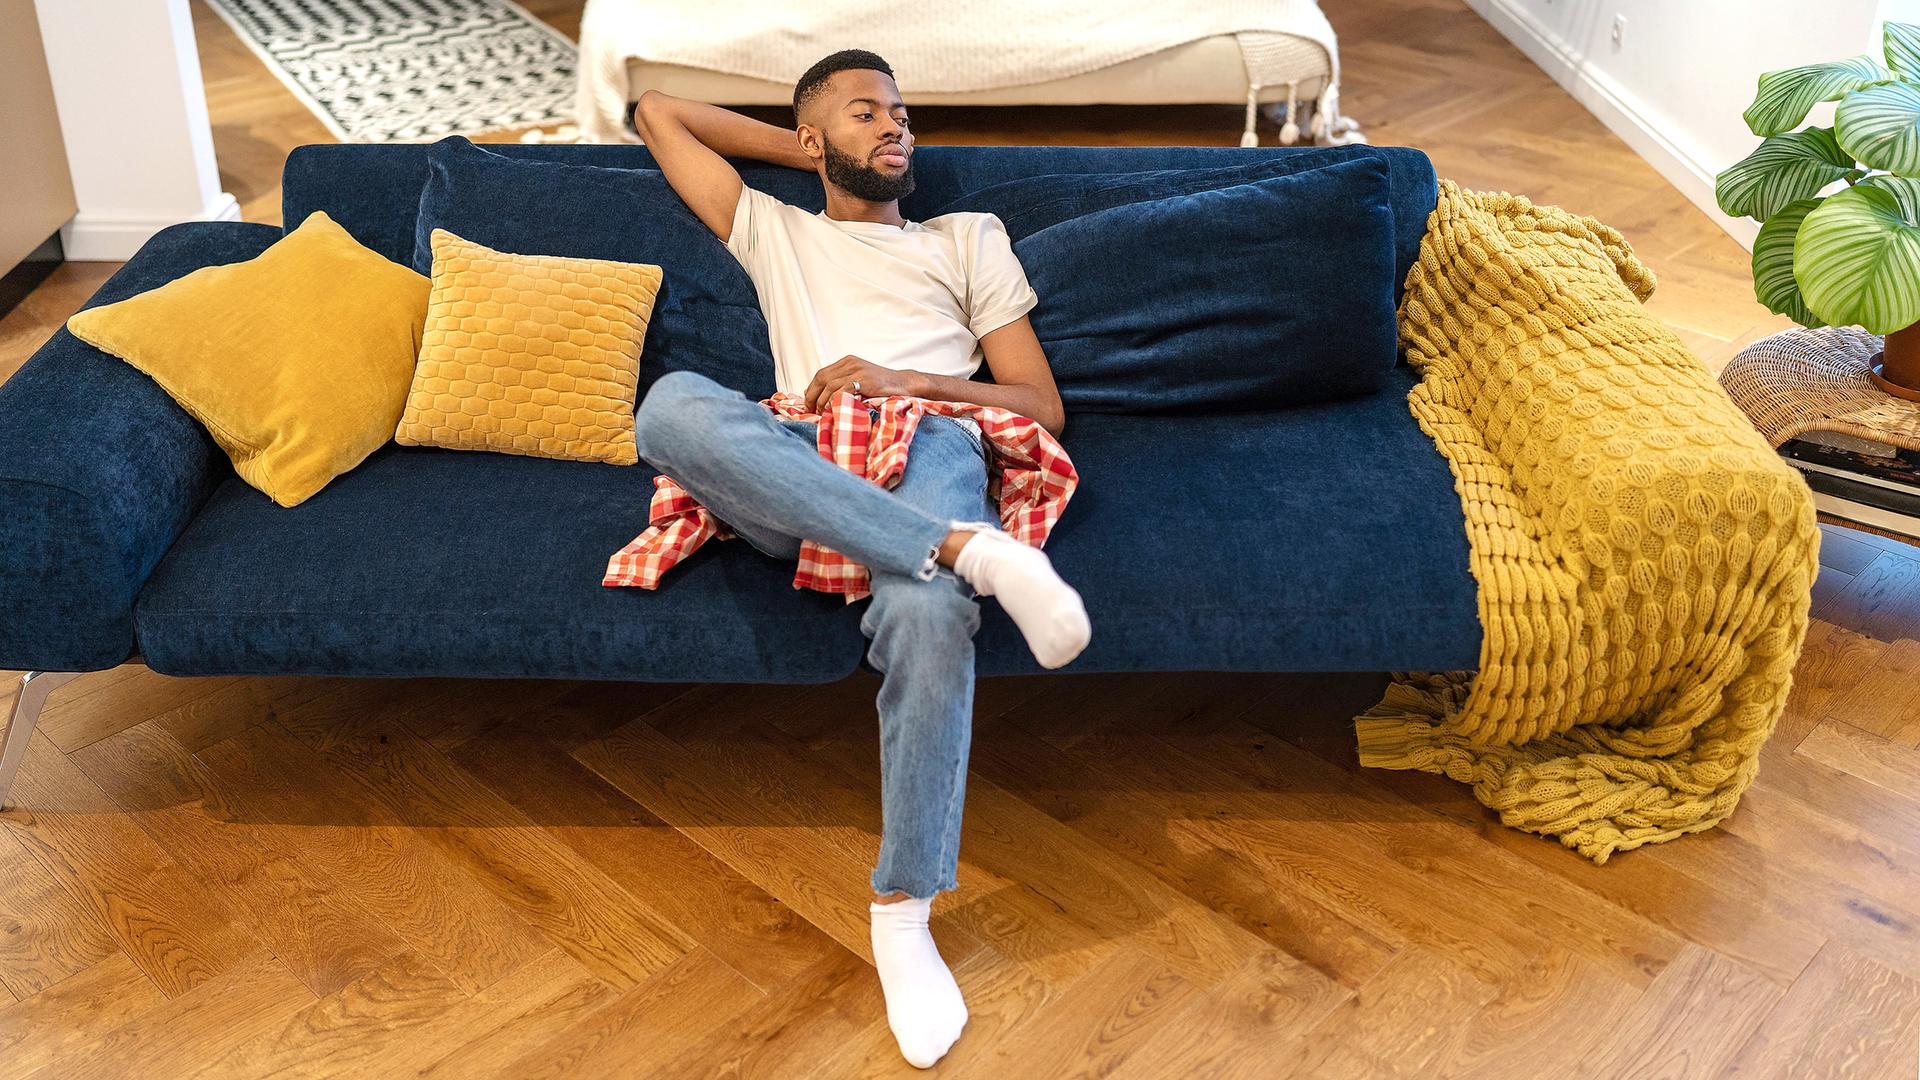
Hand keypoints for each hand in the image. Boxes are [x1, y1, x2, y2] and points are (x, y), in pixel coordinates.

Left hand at [803, 355, 919, 411]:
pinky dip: (834, 401)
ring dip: (821, 401)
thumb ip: (843, 384)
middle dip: (812, 396)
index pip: (821, 374)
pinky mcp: (865, 380)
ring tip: (821, 413)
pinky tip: (832, 410)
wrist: (904, 383)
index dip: (812, 389)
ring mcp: (857, 371)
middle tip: (810, 410)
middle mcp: (850, 363)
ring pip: (829, 384)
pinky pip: (842, 390)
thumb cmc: (883, 386)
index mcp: (847, 362)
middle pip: (821, 378)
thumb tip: (822, 398)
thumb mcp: (861, 379)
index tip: (809, 403)